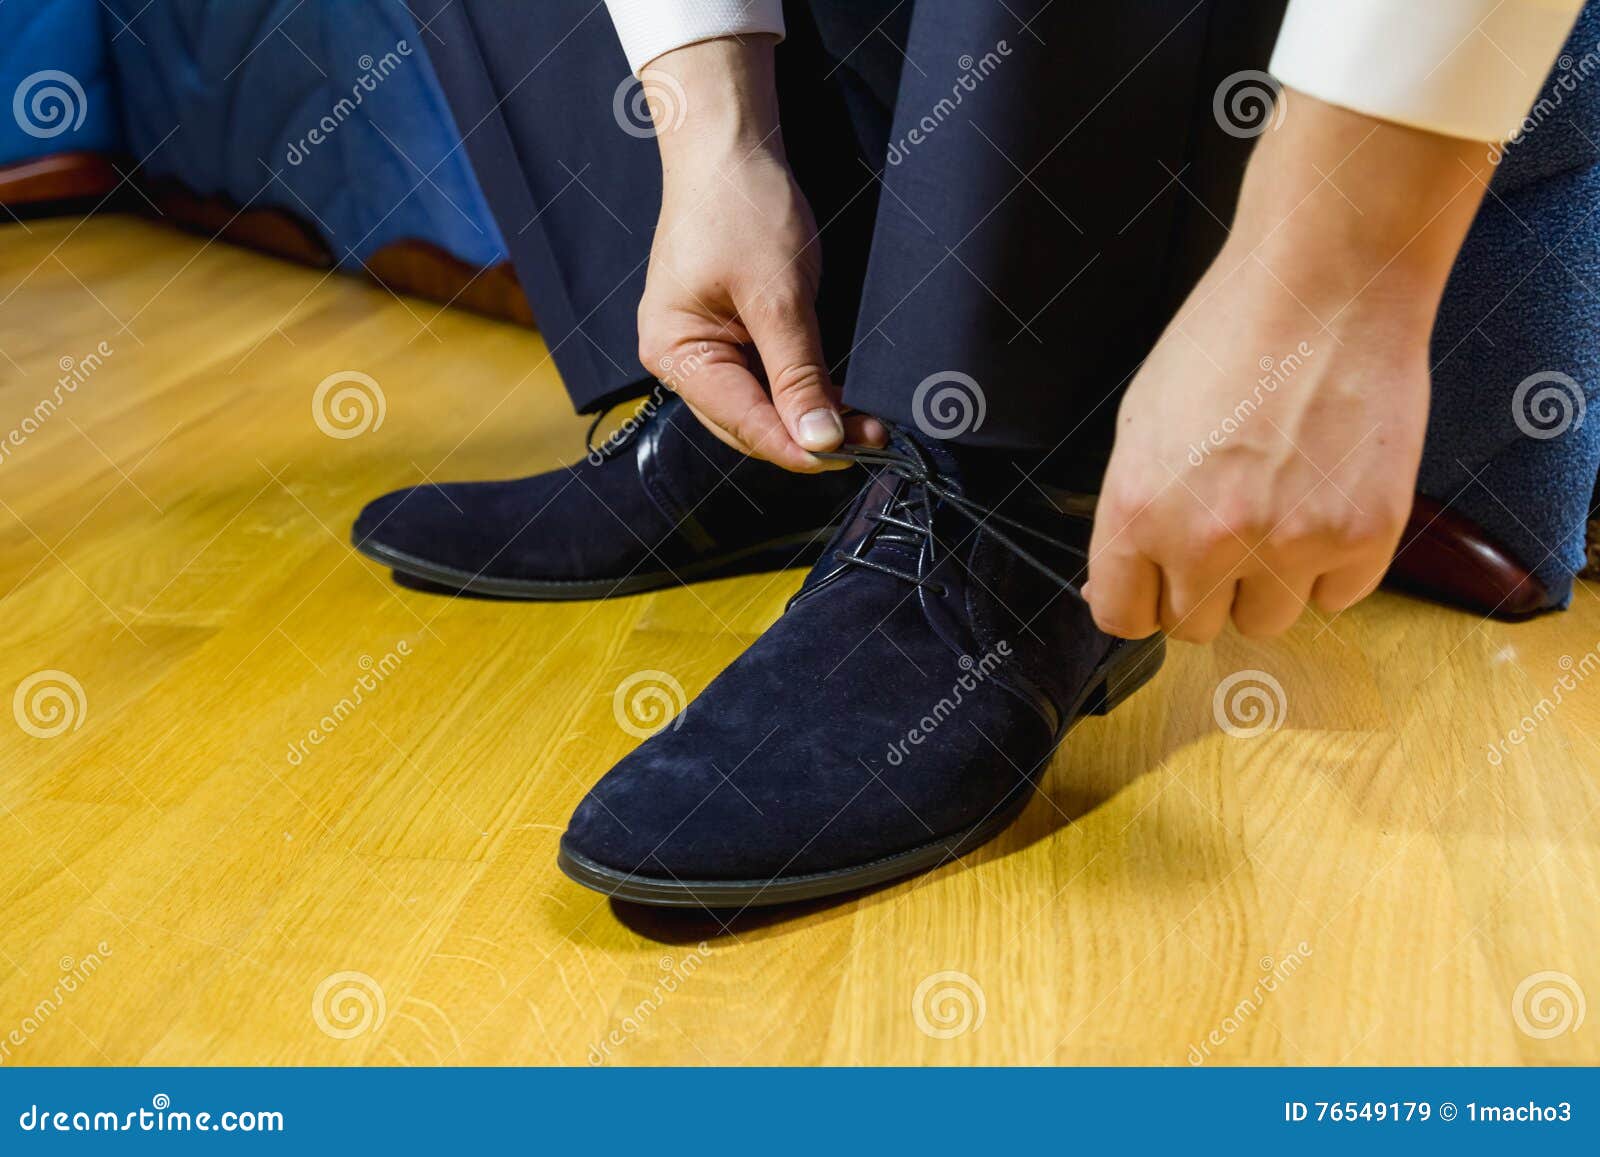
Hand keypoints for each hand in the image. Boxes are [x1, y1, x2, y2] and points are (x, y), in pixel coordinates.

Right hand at [635, 39, 882, 470]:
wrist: (729, 145)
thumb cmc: (741, 207)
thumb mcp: (779, 297)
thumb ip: (799, 375)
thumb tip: (820, 440)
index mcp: (675, 354)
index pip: (744, 423)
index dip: (798, 447)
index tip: (851, 456)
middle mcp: (681, 360)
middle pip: (749, 424)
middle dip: (808, 437)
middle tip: (872, 439)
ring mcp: (702, 349)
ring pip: (760, 407)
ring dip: (810, 418)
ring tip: (866, 423)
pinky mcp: (727, 335)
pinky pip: (764, 380)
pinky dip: (801, 392)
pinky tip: (839, 400)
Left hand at [1085, 92, 1494, 641]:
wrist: (1326, 287)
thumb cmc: (1228, 339)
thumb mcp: (1141, 424)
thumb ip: (1133, 514)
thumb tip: (1123, 582)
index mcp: (1139, 512)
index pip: (1124, 616)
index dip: (1142, 598)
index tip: (1159, 582)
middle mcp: (1208, 541)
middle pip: (1196, 626)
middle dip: (1207, 586)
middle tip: (1231, 524)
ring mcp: (1290, 544)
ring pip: (1267, 622)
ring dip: (1271, 582)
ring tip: (1282, 506)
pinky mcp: (1363, 536)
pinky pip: (1338, 597)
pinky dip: (1334, 562)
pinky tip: (1328, 496)